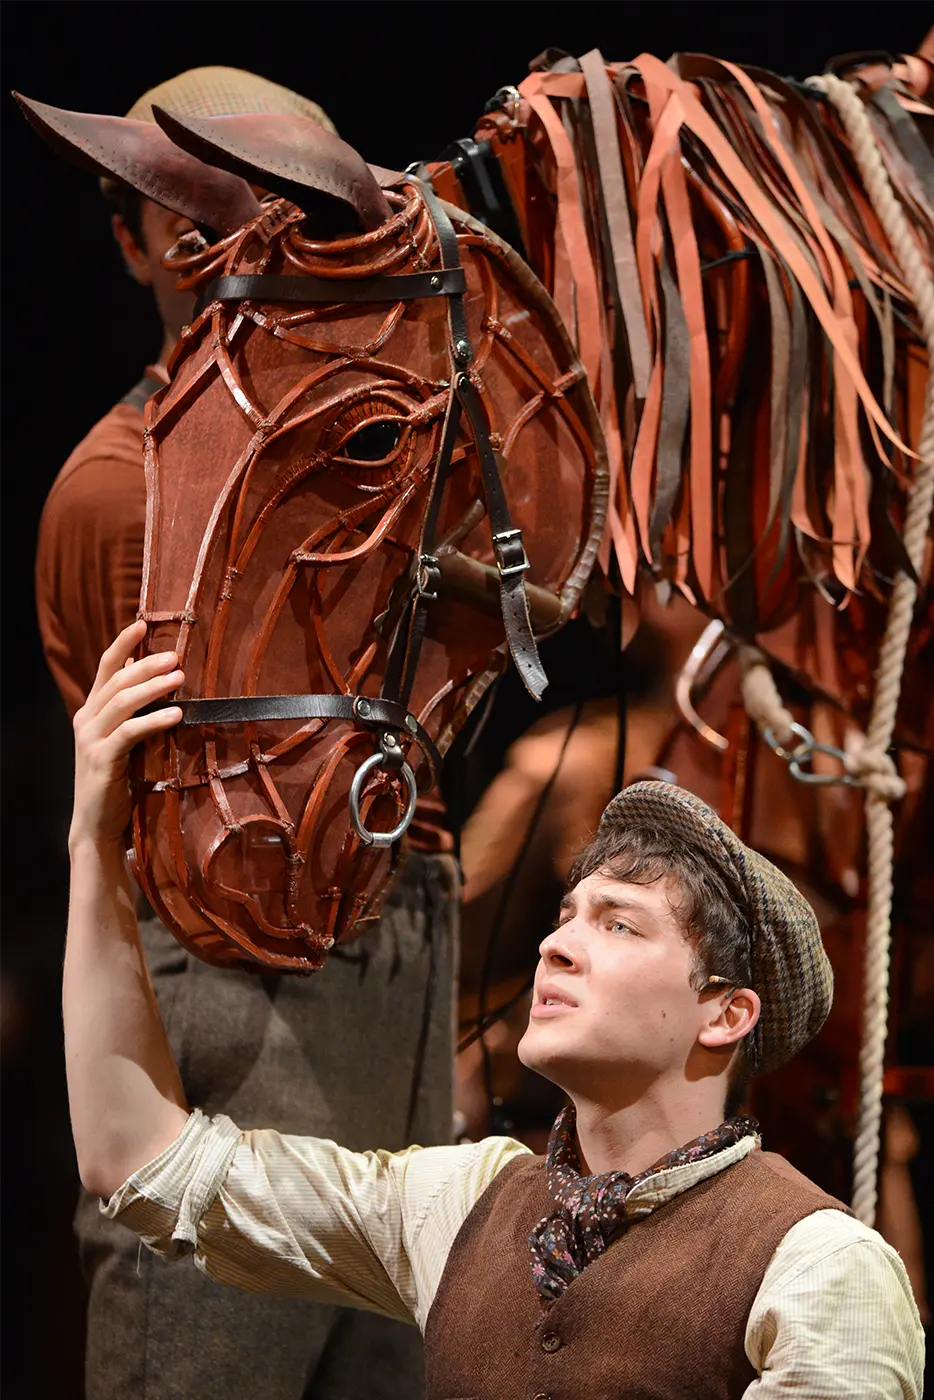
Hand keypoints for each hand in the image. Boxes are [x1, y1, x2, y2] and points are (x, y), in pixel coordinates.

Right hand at [70, 621, 183, 850]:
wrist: (96, 825)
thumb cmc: (117, 781)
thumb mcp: (124, 741)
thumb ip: (133, 713)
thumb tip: (155, 681)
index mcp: (91, 711)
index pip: (106, 668)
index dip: (123, 644)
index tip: (143, 624)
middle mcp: (86, 719)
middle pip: (117, 680)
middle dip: (147, 664)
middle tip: (176, 656)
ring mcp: (90, 739)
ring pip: (123, 701)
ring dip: (154, 687)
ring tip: (181, 678)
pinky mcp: (102, 759)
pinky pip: (130, 732)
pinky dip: (154, 720)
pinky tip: (177, 715)